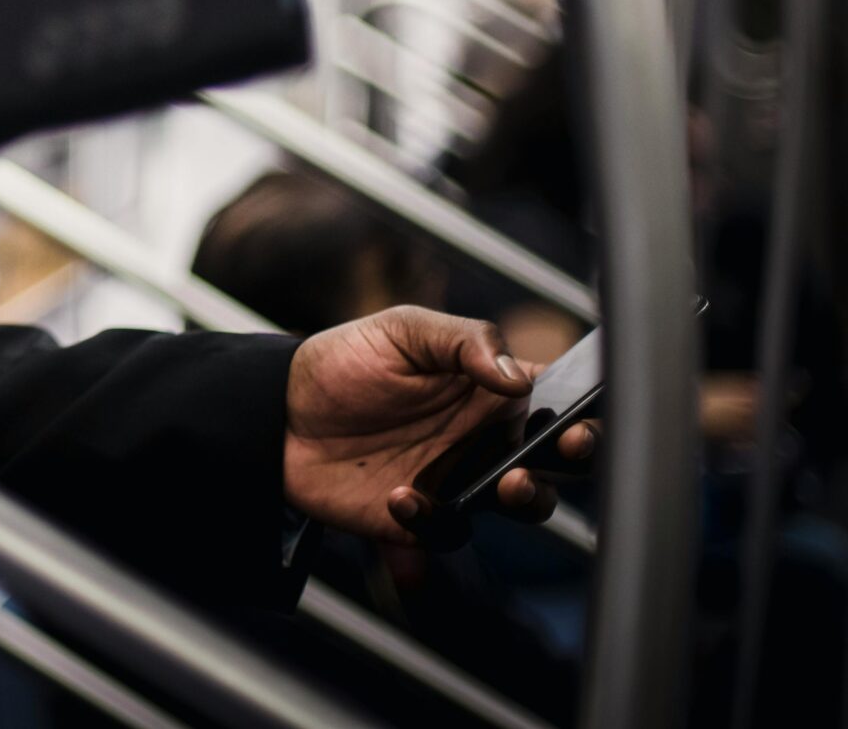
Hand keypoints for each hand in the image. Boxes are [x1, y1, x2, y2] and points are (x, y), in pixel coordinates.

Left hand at [283, 305, 596, 547]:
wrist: (279, 411)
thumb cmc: (345, 362)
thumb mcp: (402, 330)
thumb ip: (462, 341)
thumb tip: (514, 378)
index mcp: (492, 389)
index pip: (557, 400)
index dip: (582, 410)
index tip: (581, 416)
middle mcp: (487, 437)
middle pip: (560, 460)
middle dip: (576, 460)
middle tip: (561, 450)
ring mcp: (461, 478)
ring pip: (524, 504)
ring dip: (527, 498)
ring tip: (504, 482)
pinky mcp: (425, 516)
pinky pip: (450, 532)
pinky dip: (431, 521)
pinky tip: (401, 497)